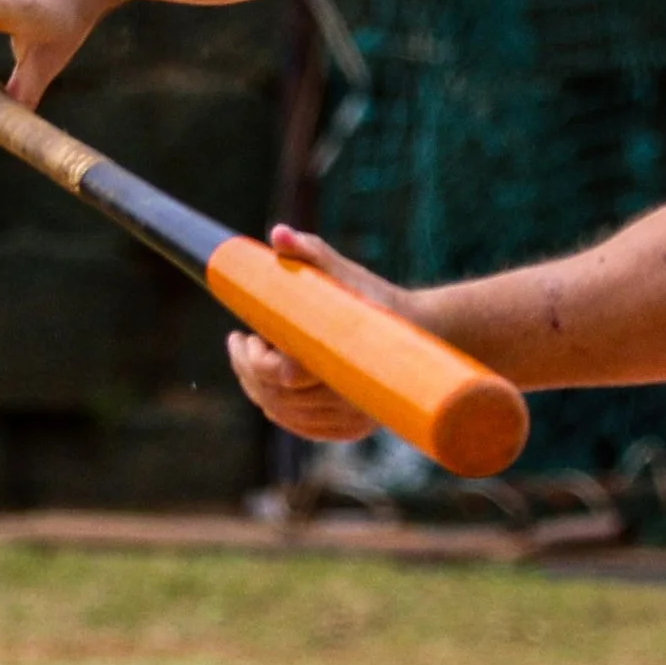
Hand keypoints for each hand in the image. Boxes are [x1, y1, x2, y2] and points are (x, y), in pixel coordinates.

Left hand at [224, 226, 418, 442]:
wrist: (426, 332)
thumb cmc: (378, 298)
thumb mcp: (344, 272)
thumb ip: (310, 252)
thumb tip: (278, 235)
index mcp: (337, 361)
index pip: (273, 373)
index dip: (248, 358)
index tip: (243, 334)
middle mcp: (346, 398)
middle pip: (274, 398)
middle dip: (247, 372)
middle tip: (240, 344)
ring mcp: (352, 418)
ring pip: (286, 415)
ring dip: (260, 392)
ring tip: (251, 362)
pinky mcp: (356, 428)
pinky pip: (307, 429)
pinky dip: (284, 415)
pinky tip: (272, 395)